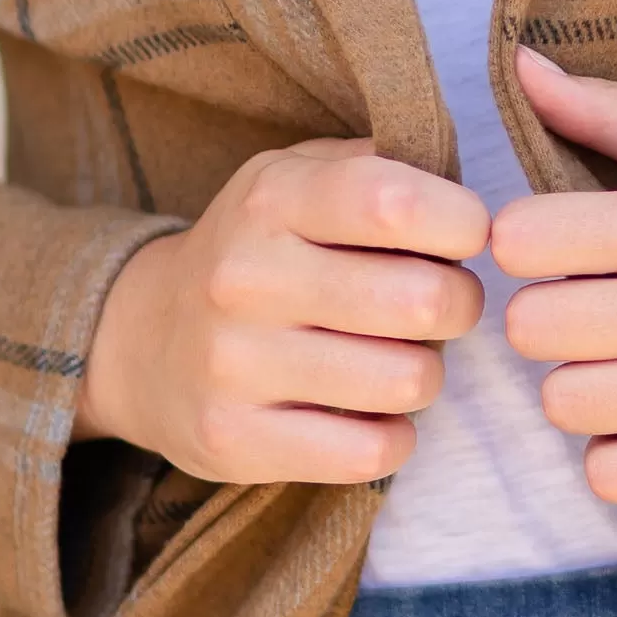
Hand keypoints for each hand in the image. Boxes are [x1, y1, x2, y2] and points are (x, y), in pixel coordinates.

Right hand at [74, 140, 488, 483]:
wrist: (141, 342)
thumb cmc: (262, 251)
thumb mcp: (301, 179)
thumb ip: (385, 166)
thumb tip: (475, 192)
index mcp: (273, 198)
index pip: (395, 202)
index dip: (462, 223)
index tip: (463, 237)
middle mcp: (245, 276)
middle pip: (422, 300)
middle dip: (458, 304)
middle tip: (437, 305)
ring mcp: (233, 363)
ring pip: (408, 380)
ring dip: (425, 373)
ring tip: (396, 358)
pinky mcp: (233, 439)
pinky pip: (371, 451)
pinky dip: (393, 436)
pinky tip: (369, 414)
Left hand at [493, 49, 616, 507]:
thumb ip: (610, 110)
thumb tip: (519, 64)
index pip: (523, 238)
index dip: (527, 247)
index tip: (560, 254)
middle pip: (530, 328)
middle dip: (549, 323)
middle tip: (594, 318)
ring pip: (563, 403)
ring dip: (583, 390)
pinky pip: (609, 472)